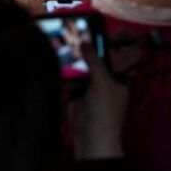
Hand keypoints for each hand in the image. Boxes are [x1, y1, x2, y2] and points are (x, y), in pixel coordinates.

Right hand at [67, 34, 130, 159]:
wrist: (92, 141)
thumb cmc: (105, 113)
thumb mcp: (103, 83)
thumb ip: (94, 62)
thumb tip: (85, 43)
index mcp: (116, 79)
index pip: (108, 57)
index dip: (99, 44)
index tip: (88, 29)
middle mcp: (102, 83)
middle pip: (90, 62)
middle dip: (80, 51)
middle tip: (68, 34)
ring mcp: (88, 90)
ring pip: (77, 70)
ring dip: (69, 61)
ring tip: (58, 44)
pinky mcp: (74, 97)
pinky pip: (68, 81)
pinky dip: (62, 74)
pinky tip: (55, 63)